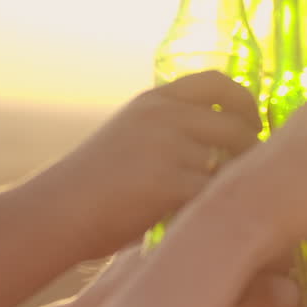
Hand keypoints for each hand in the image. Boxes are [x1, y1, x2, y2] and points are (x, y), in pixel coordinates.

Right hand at [22, 70, 261, 259]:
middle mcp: (163, 115)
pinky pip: (219, 193)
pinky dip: (225, 210)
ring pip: (234, 162)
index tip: (253, 126)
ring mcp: (167, 146)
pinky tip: (219, 224)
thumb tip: (216, 146)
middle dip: (252, 155)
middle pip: (238, 125)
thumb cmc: (88, 188)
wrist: (54, 213)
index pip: (218, 81)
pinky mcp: (170, 183)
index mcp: (153, 100)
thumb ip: (167, 133)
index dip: (245, 102)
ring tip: (234, 208)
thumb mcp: (127, 138)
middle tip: (248, 183)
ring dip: (240, 187)